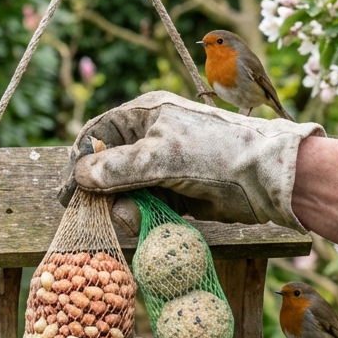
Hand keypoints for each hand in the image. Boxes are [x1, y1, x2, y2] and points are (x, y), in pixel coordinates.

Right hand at [57, 91, 324, 229]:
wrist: (268, 178)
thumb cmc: (216, 154)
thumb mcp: (162, 157)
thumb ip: (117, 167)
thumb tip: (81, 175)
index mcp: (146, 114)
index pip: (98, 132)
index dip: (80, 159)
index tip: (70, 190)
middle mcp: (151, 137)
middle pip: (107, 164)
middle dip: (101, 190)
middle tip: (94, 213)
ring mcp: (163, 165)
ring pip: (125, 189)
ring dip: (122, 206)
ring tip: (131, 219)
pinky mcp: (176, 191)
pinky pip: (145, 204)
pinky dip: (141, 215)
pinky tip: (144, 223)